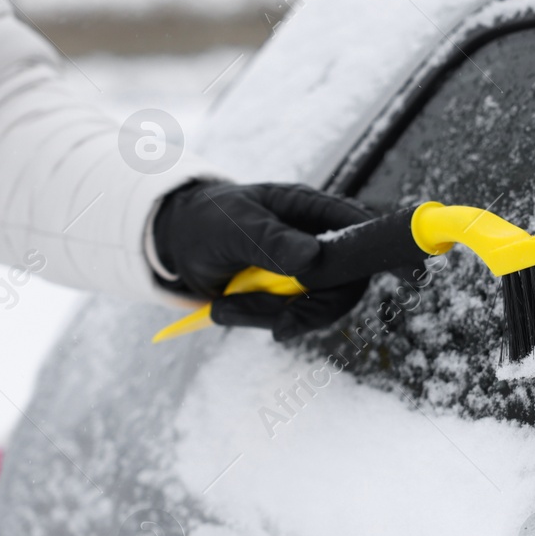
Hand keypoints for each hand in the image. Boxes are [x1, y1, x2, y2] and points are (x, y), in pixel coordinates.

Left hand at [152, 181, 375, 339]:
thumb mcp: (233, 227)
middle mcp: (318, 239)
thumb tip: (311, 255)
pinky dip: (257, 319)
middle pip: (344, 285)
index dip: (357, 263)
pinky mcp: (289, 294)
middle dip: (306, 309)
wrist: (176, 243)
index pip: (358, 234)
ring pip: (314, 309)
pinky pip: (289, 318)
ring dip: (268, 315)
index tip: (327, 290)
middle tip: (276, 326)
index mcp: (312, 209)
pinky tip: (224, 307)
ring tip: (223, 307)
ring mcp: (305, 270)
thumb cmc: (207, 221)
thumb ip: (271, 240)